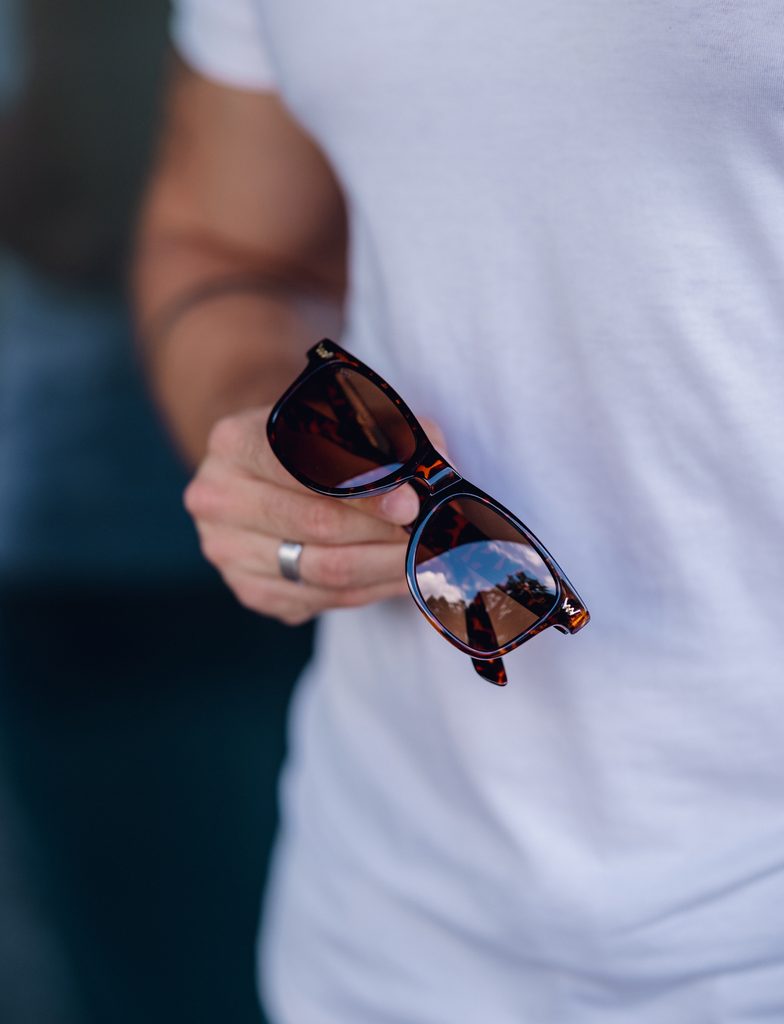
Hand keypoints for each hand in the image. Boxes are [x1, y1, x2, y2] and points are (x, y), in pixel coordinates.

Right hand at [184, 406, 438, 625]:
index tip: (411, 502)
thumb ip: (395, 433)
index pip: (301, 468)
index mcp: (233, 441)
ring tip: (431, 556)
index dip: (362, 488)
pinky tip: (403, 575)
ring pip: (323, 570)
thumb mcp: (348, 416)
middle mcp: (217, 498)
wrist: (266, 471)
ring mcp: (227, 551)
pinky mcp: (249, 590)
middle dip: (384, 530)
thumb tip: (437, 466)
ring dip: (386, 566)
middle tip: (434, 533)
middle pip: (316, 525)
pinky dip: (371, 589)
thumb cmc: (316, 439)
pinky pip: (322, 599)